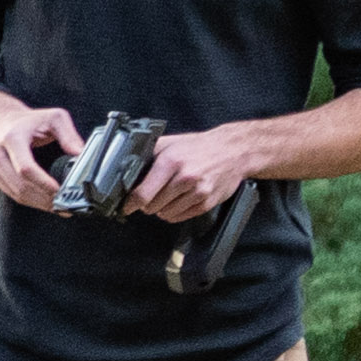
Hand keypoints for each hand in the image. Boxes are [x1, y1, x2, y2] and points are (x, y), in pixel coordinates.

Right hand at [0, 93, 82, 211]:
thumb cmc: (28, 120)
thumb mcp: (53, 118)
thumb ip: (69, 135)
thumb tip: (80, 154)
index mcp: (12, 137)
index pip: (26, 168)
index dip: (43, 184)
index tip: (61, 191)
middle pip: (21, 185)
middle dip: (45, 198)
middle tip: (65, 204)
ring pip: (16, 194)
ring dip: (39, 203)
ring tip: (59, 206)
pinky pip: (12, 194)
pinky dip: (30, 201)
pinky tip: (45, 202)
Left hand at [126, 117, 275, 220]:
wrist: (234, 151)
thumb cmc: (201, 147)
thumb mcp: (171, 143)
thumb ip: (149, 155)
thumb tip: (128, 170)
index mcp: (171, 161)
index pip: (143, 193)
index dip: (130, 204)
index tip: (126, 207)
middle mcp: (184, 178)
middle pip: (152, 206)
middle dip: (146, 204)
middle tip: (149, 196)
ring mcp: (197, 193)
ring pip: (165, 214)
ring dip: (161, 209)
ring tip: (167, 196)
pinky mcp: (206, 203)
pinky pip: (180, 217)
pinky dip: (174, 213)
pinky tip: (177, 201)